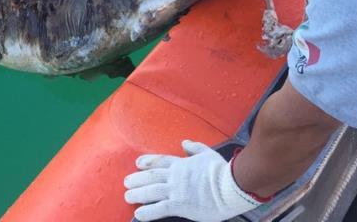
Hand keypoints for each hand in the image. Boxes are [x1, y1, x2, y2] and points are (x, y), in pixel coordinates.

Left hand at [124, 140, 261, 221]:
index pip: (160, 161)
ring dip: (137, 194)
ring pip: (151, 191)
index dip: (147, 162)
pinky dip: (147, 212)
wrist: (230, 185)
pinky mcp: (179, 204)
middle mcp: (175, 176)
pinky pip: (159, 209)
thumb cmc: (222, 170)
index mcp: (182, 164)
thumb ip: (195, 148)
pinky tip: (138, 215)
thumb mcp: (208, 153)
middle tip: (126, 182)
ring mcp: (176, 190)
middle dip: (137, 179)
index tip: (137, 163)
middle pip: (151, 176)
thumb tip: (185, 142)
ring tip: (127, 197)